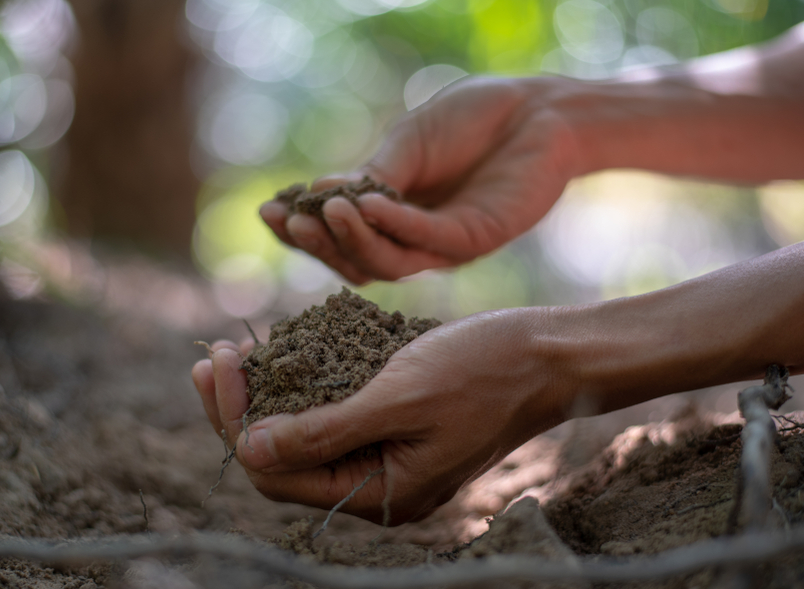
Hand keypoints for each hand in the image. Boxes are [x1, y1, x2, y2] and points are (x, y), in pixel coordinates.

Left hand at [192, 310, 574, 523]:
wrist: (549, 354)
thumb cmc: (485, 371)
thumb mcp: (401, 397)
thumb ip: (326, 431)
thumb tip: (249, 449)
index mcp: (380, 494)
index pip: (279, 474)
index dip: (236, 424)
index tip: (218, 365)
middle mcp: (377, 484)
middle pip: (284, 459)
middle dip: (241, 410)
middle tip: (214, 356)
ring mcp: (386, 456)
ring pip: (304, 436)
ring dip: (266, 397)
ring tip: (235, 353)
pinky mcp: (393, 426)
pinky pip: (333, 416)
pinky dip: (302, 387)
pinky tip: (280, 355)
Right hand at [259, 77, 585, 283]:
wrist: (537, 110)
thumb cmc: (473, 120)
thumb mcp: (409, 143)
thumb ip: (373, 174)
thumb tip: (317, 193)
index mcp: (393, 216)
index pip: (340, 234)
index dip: (302, 229)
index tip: (265, 212)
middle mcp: (415, 240)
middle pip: (357, 260)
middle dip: (320, 243)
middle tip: (291, 221)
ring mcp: (444, 246)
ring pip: (388, 263)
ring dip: (353, 239)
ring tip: (325, 210)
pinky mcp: (475, 240)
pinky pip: (426, 241)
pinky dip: (394, 224)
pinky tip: (368, 203)